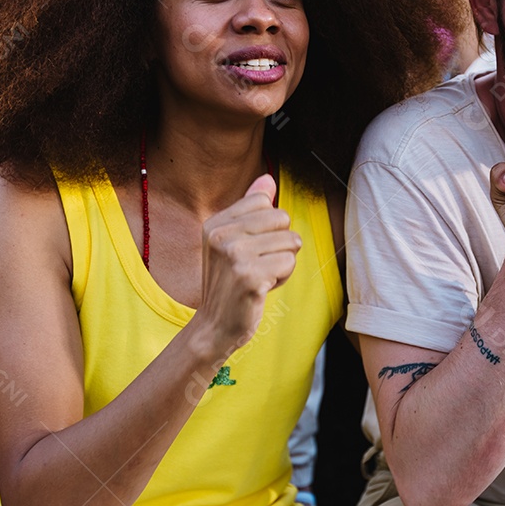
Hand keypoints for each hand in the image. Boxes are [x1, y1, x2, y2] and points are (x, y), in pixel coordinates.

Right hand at [194, 173, 301, 361]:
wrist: (214, 326)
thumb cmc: (230, 282)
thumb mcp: (232, 241)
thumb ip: (250, 209)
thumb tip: (267, 179)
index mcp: (216, 223)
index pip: (265, 202)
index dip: (269, 227)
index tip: (251, 248)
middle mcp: (222, 235)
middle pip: (282, 218)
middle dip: (280, 244)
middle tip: (259, 265)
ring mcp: (234, 256)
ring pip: (290, 241)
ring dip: (283, 262)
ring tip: (260, 276)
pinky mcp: (250, 276)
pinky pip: (290, 262)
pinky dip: (283, 277)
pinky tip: (263, 288)